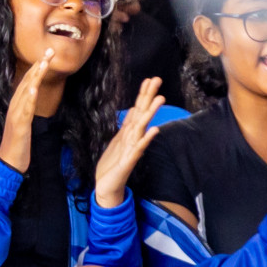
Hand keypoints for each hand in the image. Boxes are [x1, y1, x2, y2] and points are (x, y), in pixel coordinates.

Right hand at [0, 48, 53, 172]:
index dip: (37, 68)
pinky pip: (24, 111)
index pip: (27, 83)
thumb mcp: (24, 125)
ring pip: (26, 92)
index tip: (47, 55)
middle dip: (38, 66)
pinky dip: (29, 99)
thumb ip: (27, 111)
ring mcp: (16, 117)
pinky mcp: (19, 127)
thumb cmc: (17, 146)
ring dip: (35, 76)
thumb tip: (32, 100)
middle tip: (49, 50)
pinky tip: (34, 88)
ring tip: (44, 62)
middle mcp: (15, 108)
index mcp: (17, 106)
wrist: (8, 164)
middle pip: (26, 82)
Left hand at [94, 76, 162, 208]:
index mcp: (128, 133)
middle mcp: (133, 139)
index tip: (149, 79)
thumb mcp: (117, 141)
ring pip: (142, 128)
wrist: (107, 187)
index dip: (142, 95)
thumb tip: (133, 109)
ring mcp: (132, 150)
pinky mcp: (129, 162)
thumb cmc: (112, 165)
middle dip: (149, 97)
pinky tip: (154, 130)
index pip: (137, 110)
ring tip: (160, 99)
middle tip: (158, 80)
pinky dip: (146, 139)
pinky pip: (138, 149)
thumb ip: (126, 126)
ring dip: (150, 114)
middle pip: (142, 114)